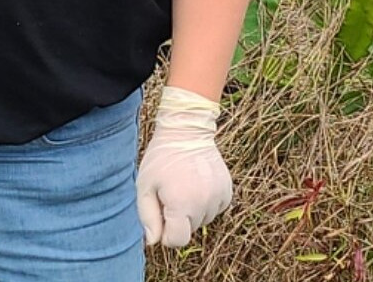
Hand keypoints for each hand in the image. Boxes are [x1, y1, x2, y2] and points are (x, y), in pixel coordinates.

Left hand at [135, 85, 231, 246]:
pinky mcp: (228, 191)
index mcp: (182, 204)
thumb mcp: (145, 185)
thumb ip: (148, 217)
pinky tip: (196, 184)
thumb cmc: (161, 158)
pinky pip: (214, 209)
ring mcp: (219, 197)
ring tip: (183, 184)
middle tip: (170, 191)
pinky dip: (205, 202)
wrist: (187, 130)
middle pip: (189, 229)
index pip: (178, 240)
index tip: (160, 216)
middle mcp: (205, 203)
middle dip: (177, 217)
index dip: (166, 233)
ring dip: (192, 209)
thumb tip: (153, 242)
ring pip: (202, 219)